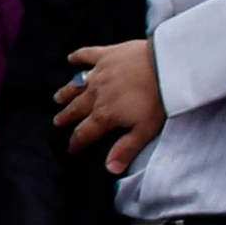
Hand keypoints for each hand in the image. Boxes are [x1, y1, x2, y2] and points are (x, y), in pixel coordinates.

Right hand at [56, 39, 163, 172]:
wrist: (167, 65)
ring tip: (58, 99)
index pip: (84, 133)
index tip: (71, 149)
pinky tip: (71, 58)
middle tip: (58, 122)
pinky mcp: (106, 55)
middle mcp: (95, 95)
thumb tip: (110, 169)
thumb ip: (126, 149)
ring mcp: (99, 73)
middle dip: (66, 118)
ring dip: (66, 93)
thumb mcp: (145, 130)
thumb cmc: (158, 99)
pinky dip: (78, 57)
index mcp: (104, 115)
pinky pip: (87, 55)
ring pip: (76, 85)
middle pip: (76, 109)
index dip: (76, 143)